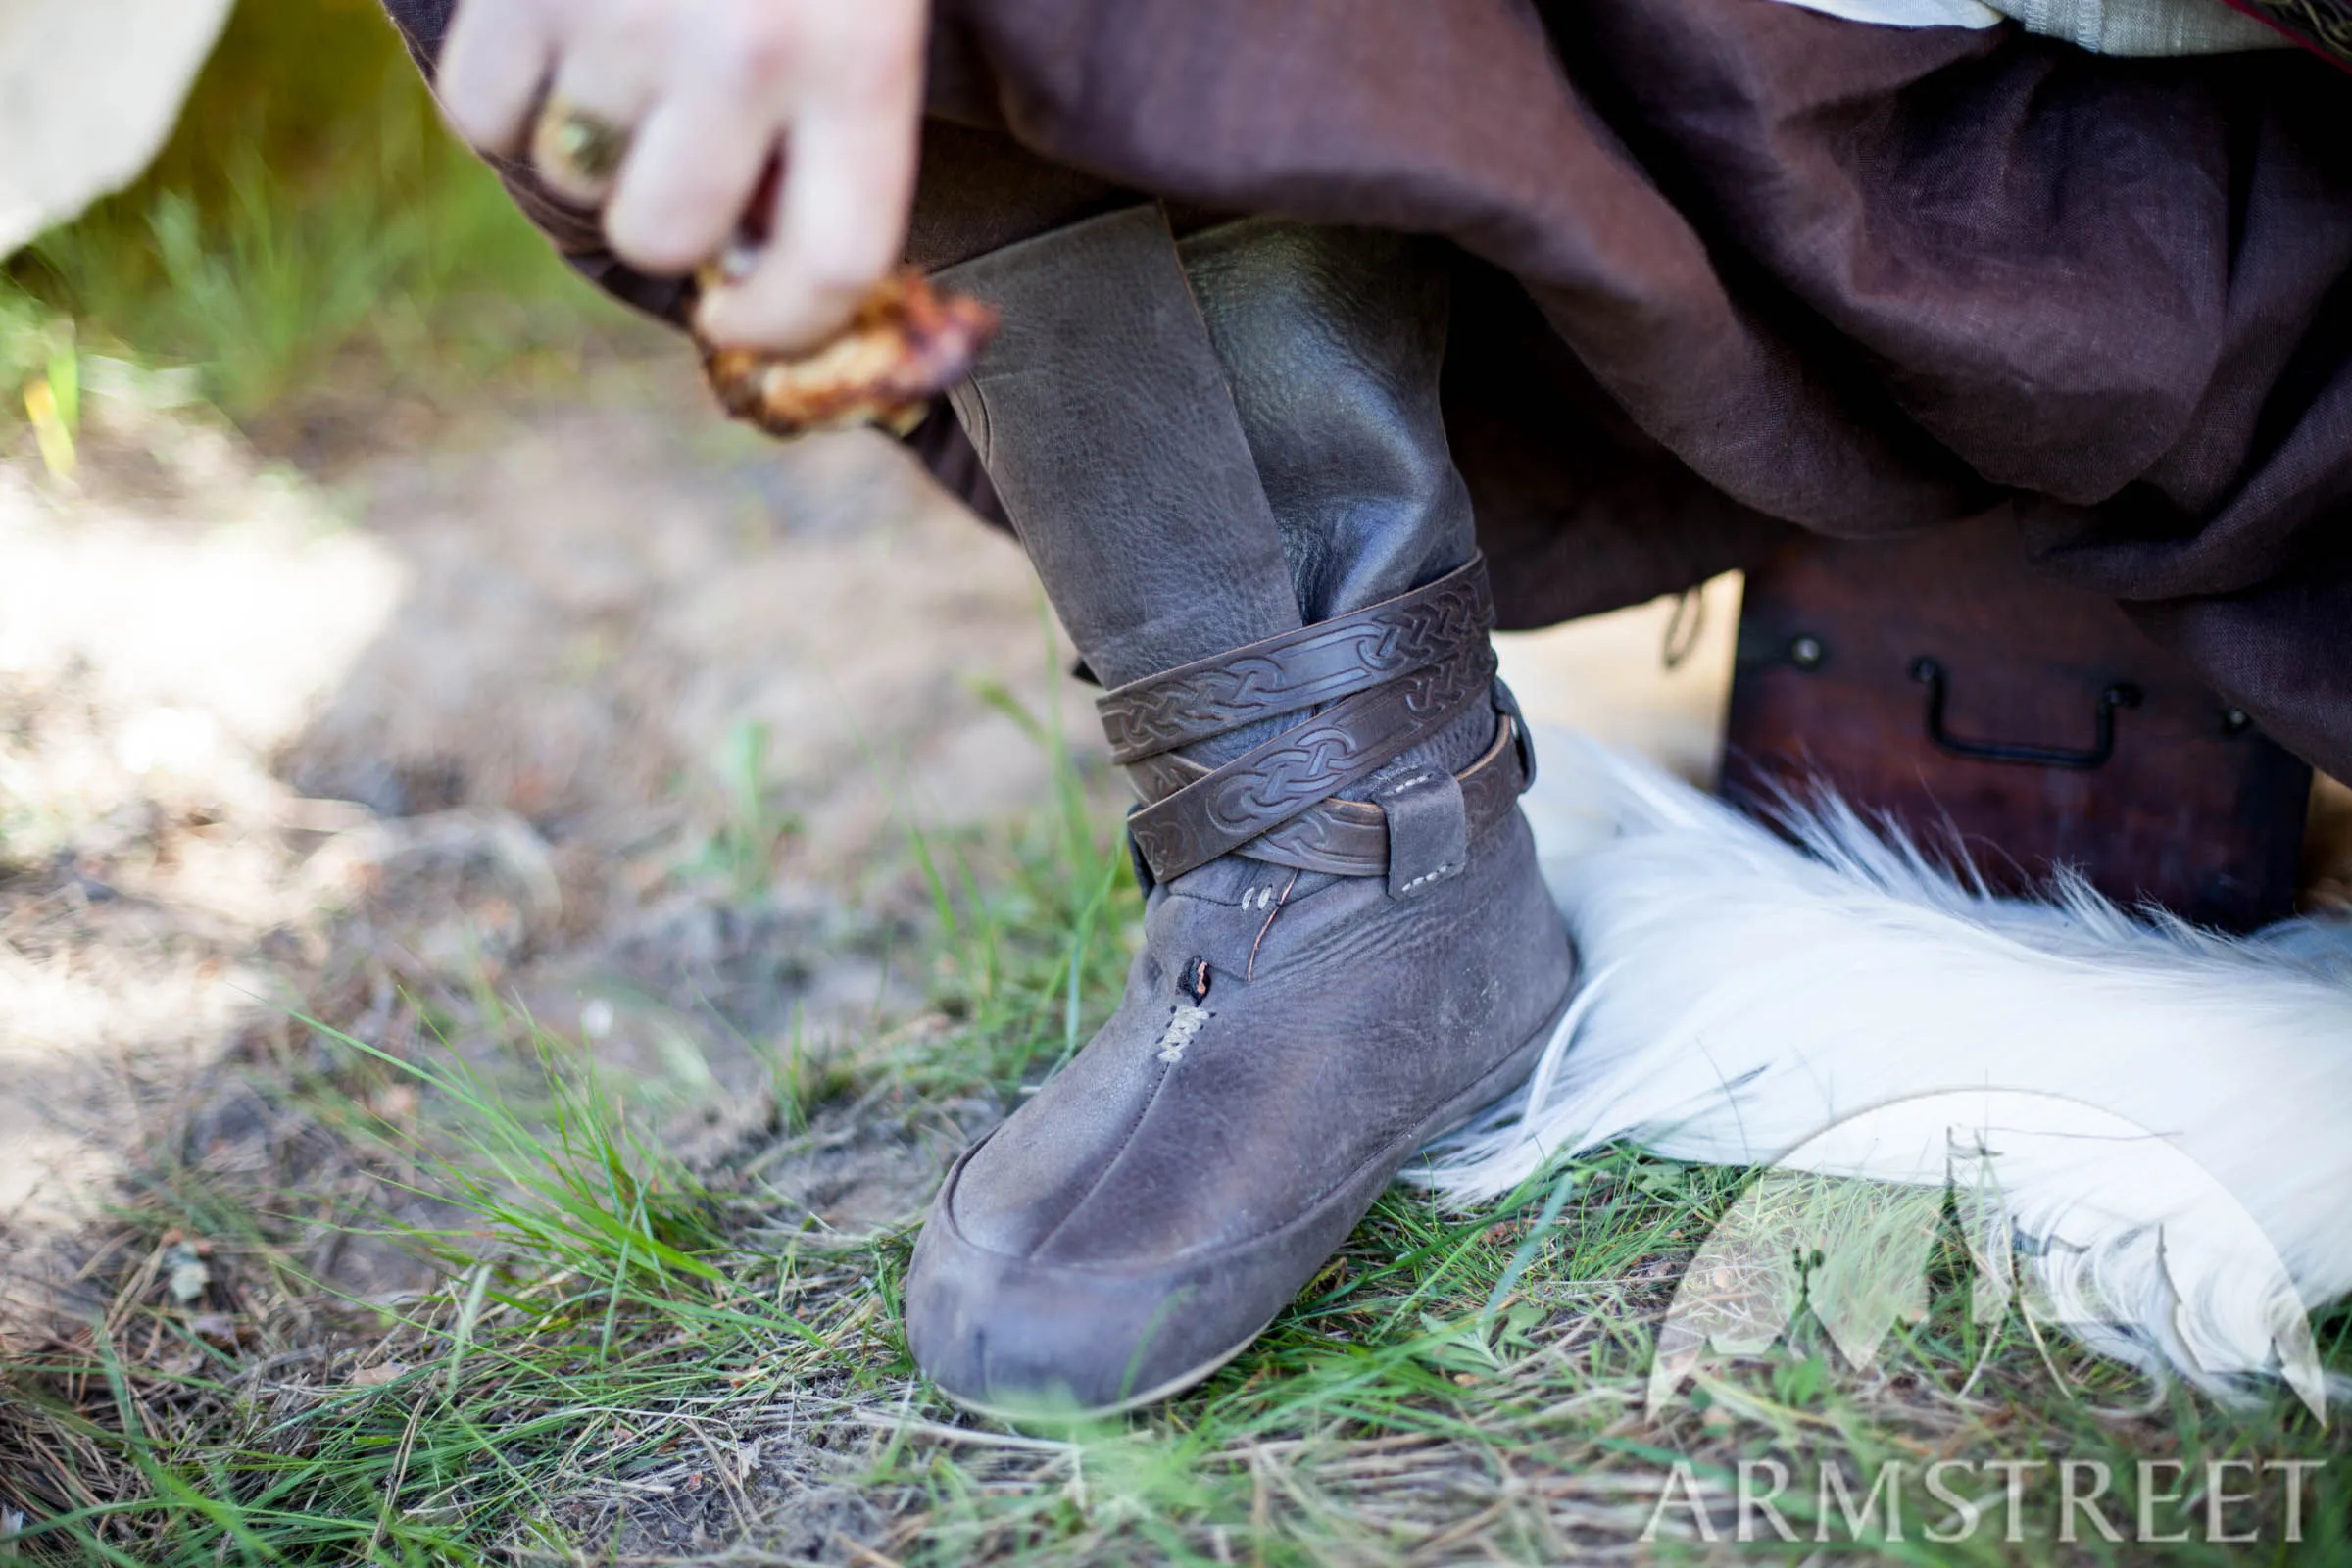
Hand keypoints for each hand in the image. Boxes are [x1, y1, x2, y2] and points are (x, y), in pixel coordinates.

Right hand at [435, 0, 927, 352]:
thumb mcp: (860, 4)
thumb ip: (835, 118)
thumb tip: (755, 265)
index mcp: (859, 62)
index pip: (828, 270)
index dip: (780, 324)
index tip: (741, 317)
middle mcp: (746, 52)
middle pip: (669, 237)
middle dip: (664, 217)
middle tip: (669, 155)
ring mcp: (621, 14)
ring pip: (571, 178)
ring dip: (584, 145)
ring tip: (615, 63)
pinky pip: (479, 116)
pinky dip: (501, 100)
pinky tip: (544, 39)